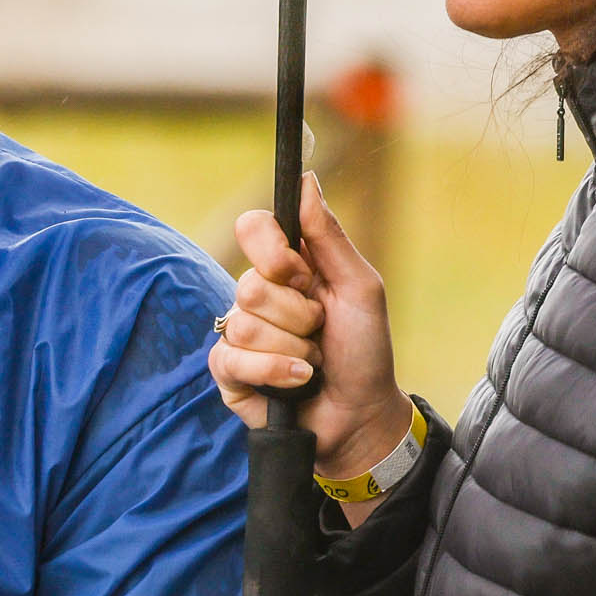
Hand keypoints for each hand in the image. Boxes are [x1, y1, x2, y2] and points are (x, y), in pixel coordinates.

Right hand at [208, 172, 414, 483]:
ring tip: (312, 361)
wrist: (362, 415)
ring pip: (244, 325)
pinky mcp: (229, 373)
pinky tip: (298, 382)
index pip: (252, 227)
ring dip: (292, 349)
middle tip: (319, 330)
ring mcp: (240, 334)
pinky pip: (233, 360)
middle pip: (249, 283)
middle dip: (297, 315)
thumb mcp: (360, 287)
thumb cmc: (366, 350)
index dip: (274, 252)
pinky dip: (276, 373)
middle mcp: (257, 295)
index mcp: (287, 267)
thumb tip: (305, 180)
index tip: (303, 274)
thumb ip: (329, 235)